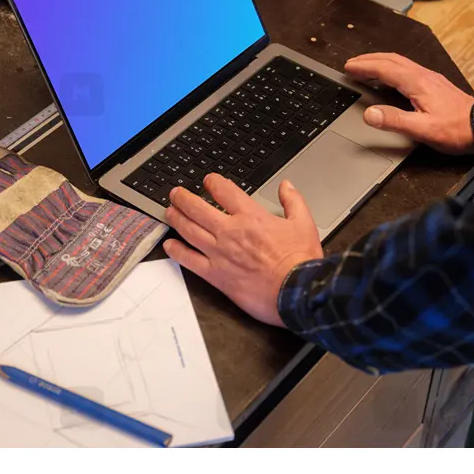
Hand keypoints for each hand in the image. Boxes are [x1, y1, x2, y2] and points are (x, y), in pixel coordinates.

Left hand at [163, 174, 322, 326]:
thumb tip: (287, 185)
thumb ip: (293, 201)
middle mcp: (231, 232)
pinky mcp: (216, 275)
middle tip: (176, 193)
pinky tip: (169, 246)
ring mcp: (220, 253)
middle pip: (198, 208)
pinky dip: (177, 252)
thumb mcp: (304, 223)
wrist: (296, 292)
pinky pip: (190, 261)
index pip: (225, 191)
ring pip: (189, 230)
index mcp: (252, 217)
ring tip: (169, 211)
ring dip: (176, 218)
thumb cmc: (300, 262)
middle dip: (184, 198)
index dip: (213, 182)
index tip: (208, 180)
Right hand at [345, 53, 473, 154]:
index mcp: (417, 83)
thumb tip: (369, 114)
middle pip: (391, 60)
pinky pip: (409, 69)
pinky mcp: (436, 85)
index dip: (364, 67)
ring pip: (401, 62)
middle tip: (353, 63)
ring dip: (381, 62)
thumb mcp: (422, 129)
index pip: (384, 69)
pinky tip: (392, 77)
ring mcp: (431, 79)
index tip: (349, 67)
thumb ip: (394, 121)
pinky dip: (393, 68)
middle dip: (370, 60)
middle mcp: (424, 76)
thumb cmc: (456, 130)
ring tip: (367, 66)